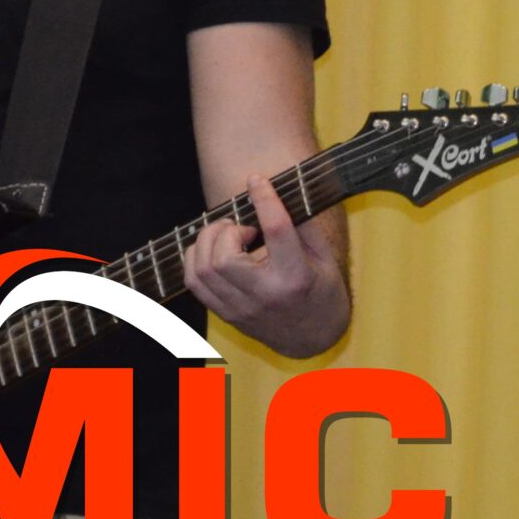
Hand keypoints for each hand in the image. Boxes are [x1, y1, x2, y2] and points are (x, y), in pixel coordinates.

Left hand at [182, 174, 350, 357]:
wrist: (313, 338)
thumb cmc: (322, 291)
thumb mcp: (324, 257)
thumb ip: (302, 225)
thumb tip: (280, 192)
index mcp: (296, 277)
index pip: (277, 231)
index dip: (265, 199)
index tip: (257, 180)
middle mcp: (264, 295)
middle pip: (224, 257)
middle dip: (227, 230)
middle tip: (244, 228)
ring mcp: (240, 308)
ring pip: (203, 269)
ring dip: (210, 242)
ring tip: (231, 238)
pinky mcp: (226, 314)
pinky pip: (194, 282)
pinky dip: (197, 258)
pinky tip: (217, 252)